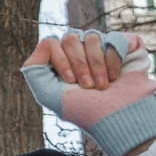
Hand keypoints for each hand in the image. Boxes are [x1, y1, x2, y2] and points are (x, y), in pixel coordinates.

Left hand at [22, 30, 155, 155]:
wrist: (117, 118)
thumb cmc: (83, 109)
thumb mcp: (48, 94)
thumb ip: (34, 69)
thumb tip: (45, 42)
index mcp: (59, 59)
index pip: (51, 42)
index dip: (61, 62)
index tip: (71, 82)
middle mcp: (78, 50)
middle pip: (70, 38)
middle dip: (79, 64)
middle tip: (89, 86)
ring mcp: (100, 47)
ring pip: (91, 37)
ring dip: (96, 65)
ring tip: (103, 85)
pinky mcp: (121, 46)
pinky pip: (113, 38)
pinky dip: (113, 59)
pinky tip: (115, 76)